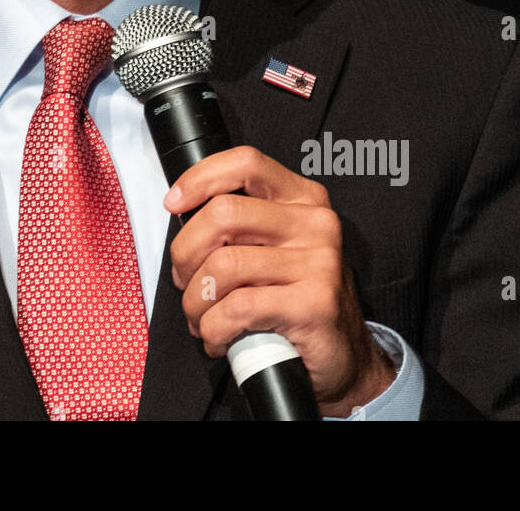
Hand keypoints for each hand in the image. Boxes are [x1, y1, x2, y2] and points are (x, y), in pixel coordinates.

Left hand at [165, 144, 395, 417]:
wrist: (345, 356)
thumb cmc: (296, 298)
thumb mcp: (275, 247)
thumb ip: (241, 224)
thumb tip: (183, 217)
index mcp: (302, 199)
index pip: (246, 163)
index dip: (200, 178)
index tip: (174, 203)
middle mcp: (314, 223)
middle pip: (223, 214)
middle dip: (185, 253)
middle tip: (185, 281)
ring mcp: (318, 263)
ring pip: (223, 266)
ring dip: (196, 301)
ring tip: (201, 317)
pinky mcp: (314, 304)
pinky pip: (238, 308)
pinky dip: (214, 329)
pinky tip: (219, 337)